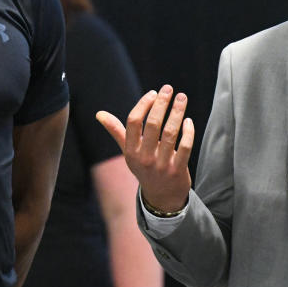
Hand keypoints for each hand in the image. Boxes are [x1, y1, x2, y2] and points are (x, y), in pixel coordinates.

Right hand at [96, 84, 193, 212]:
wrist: (161, 197)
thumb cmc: (144, 167)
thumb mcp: (128, 152)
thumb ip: (116, 131)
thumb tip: (99, 114)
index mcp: (131, 151)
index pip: (134, 122)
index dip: (143, 105)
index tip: (154, 93)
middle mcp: (144, 158)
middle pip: (152, 125)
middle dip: (161, 104)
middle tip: (169, 89)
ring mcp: (161, 165)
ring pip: (170, 133)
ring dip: (177, 112)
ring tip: (182, 97)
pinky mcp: (177, 171)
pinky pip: (185, 147)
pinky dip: (188, 132)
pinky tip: (188, 120)